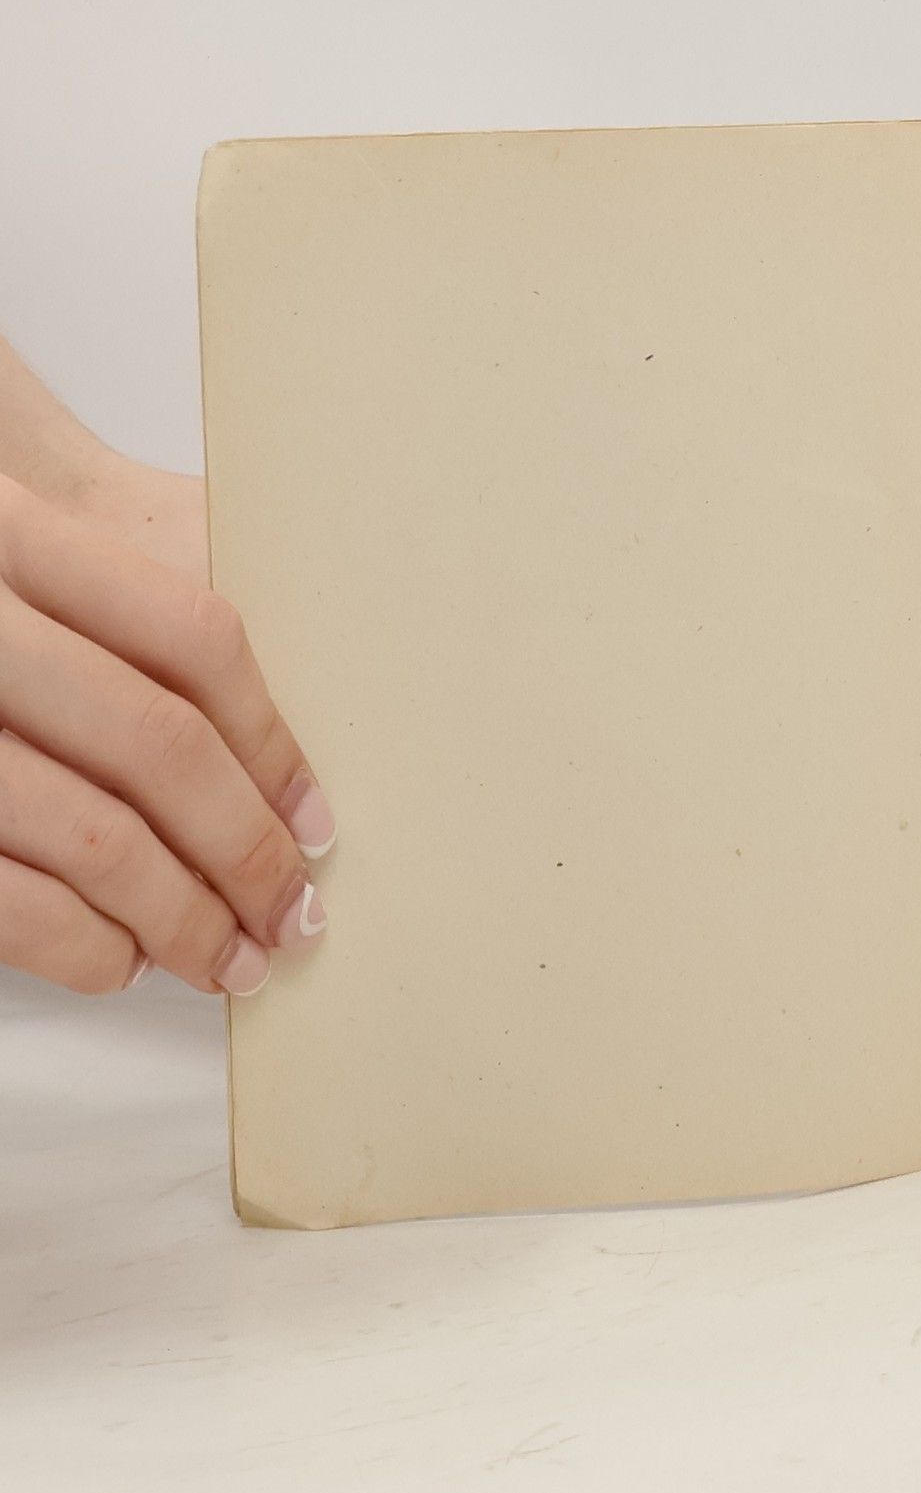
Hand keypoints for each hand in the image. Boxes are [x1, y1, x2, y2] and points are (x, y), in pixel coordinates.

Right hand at [0, 472, 333, 996]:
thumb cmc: (6, 581)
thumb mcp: (80, 535)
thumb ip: (172, 593)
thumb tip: (309, 722)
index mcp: (28, 538)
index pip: (195, 639)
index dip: (273, 746)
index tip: (317, 825)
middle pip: (158, 748)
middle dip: (245, 849)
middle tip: (294, 912)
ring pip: (95, 838)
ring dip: (183, 917)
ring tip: (230, 957)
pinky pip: (11, 903)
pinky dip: (84, 946)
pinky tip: (128, 955)